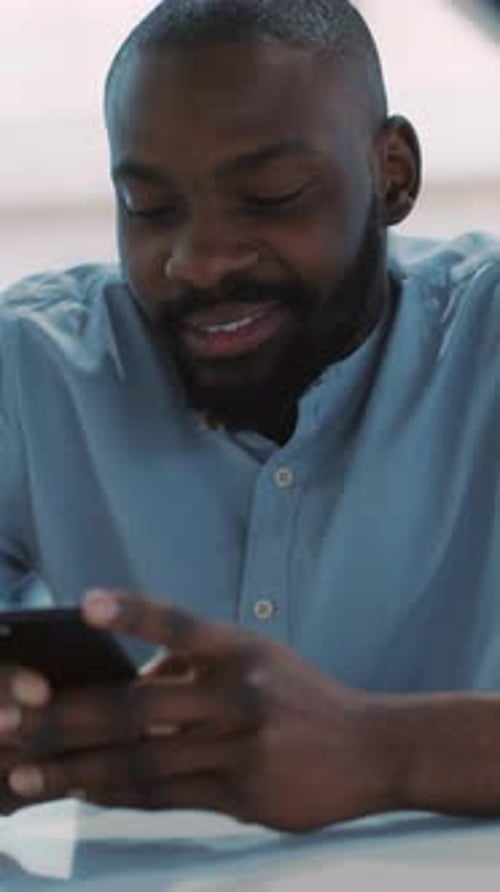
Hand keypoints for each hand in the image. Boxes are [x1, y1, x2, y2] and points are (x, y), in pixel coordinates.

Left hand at [7, 590, 393, 829]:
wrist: (371, 747)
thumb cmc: (302, 696)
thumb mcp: (255, 659)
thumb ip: (191, 666)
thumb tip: (128, 685)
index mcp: (239, 649)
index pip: (179, 624)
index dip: (133, 612)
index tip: (87, 603)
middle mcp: (238, 693)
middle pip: (137, 707)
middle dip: (65, 718)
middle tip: (12, 722)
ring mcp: (240, 747)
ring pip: (142, 762)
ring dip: (75, 770)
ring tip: (23, 775)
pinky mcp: (243, 794)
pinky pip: (166, 797)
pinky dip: (118, 795)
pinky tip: (83, 793)